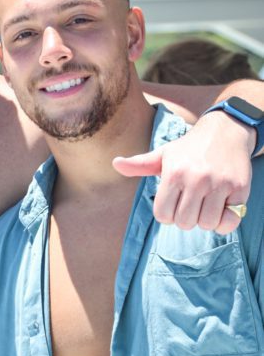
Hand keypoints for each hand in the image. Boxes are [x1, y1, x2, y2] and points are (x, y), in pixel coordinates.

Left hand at [113, 112, 252, 233]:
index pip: (163, 215)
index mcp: (174, 174)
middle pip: (184, 222)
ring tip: (204, 206)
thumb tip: (116, 164)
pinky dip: (224, 223)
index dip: (166, 214)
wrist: (226, 131)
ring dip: (204, 221)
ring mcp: (220, 184)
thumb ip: (139, 164)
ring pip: (206, 224)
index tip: (172, 204)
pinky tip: (220, 210)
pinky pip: (229, 222)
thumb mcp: (163, 154)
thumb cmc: (189, 148)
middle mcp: (197, 179)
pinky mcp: (240, 189)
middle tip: (189, 204)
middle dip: (184, 218)